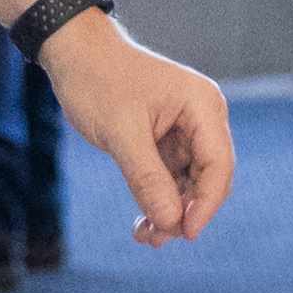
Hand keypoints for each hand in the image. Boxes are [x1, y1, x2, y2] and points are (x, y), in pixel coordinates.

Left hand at [56, 24, 239, 246]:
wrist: (73, 53)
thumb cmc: (98, 80)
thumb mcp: (121, 132)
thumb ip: (147, 177)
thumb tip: (171, 222)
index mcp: (202, 106)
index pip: (218, 165)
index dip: (206, 204)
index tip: (184, 233)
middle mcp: (201, 118)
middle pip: (208, 179)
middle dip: (184, 212)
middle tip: (155, 239)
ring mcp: (185, 130)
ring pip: (189, 184)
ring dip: (170, 212)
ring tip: (144, 237)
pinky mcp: (166, 140)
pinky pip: (171, 178)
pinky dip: (158, 200)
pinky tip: (142, 224)